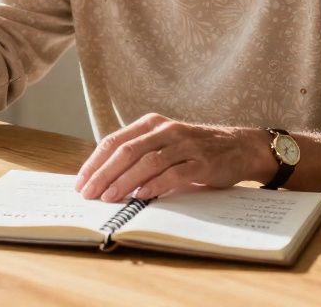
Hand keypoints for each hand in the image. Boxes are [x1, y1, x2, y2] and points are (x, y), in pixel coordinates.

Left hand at [74, 114, 274, 201]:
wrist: (239, 147)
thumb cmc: (195, 149)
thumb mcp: (164, 144)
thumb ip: (139, 154)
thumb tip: (104, 180)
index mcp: (151, 123)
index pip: (115, 141)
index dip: (95, 162)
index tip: (81, 182)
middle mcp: (166, 130)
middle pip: (127, 151)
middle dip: (104, 174)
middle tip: (89, 193)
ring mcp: (185, 145)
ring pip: (147, 162)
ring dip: (125, 181)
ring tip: (109, 197)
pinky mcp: (202, 162)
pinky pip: (174, 174)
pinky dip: (155, 185)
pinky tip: (141, 195)